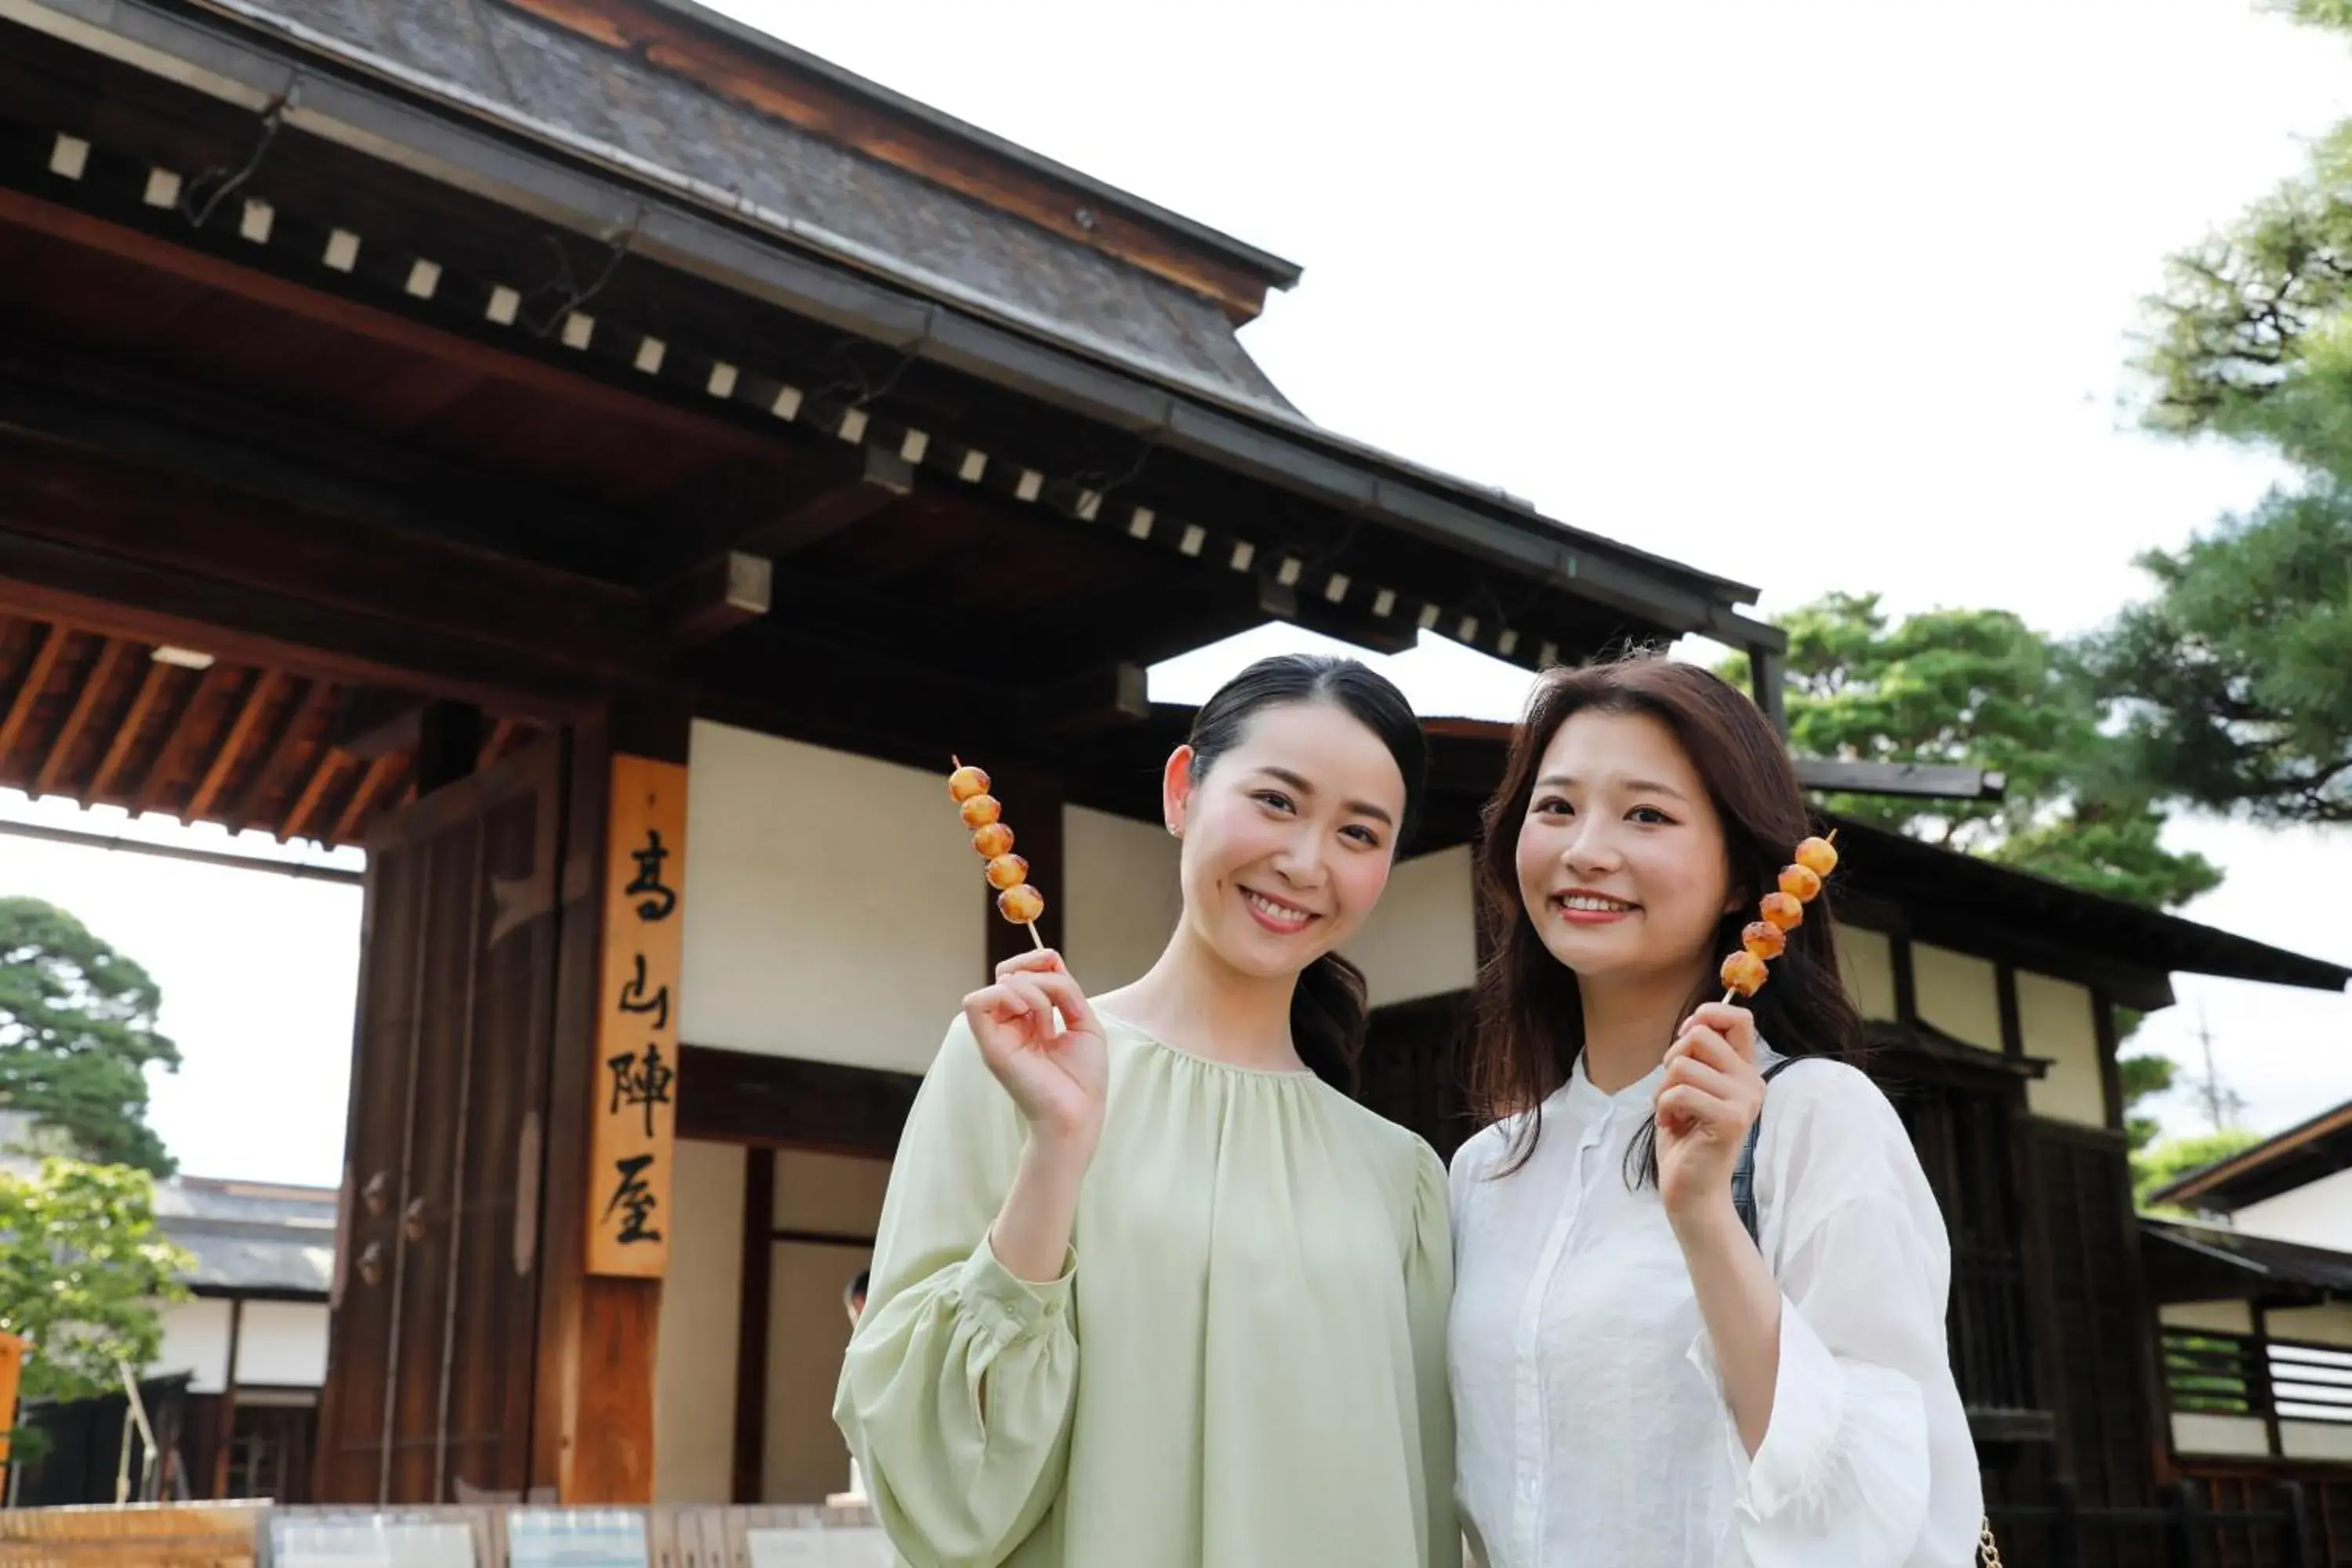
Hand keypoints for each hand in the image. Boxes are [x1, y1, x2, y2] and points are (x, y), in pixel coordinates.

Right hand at [963, 949, 1106, 1159]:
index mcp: (1028, 1019)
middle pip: (1010, 970)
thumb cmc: (1083, 1078)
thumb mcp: (1083, 1020)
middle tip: (1057, 1005)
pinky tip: (1028, 1017)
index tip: (1058, 969)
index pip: (1020, 970)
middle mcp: (1009, 1024)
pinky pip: (976, 1002)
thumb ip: (1065, 988)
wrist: (1079, 1114)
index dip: (1038, 959)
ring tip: (1047, 1025)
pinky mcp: (989, 1046)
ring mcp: (997, 1034)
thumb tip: (1048, 958)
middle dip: (1038, 972)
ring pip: (1001, 982)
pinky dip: (1005, 997)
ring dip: (1034, 992)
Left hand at [1653, 1001, 1766, 1232]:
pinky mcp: (1730, 1120)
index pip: (1739, 1018)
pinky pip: (1679, 1092)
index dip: (1707, 1015)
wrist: (1692, 1191)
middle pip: (1700, 1035)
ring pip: (1683, 1065)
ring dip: (1664, 1089)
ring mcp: (1744, 1101)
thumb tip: (1694, 1022)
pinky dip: (1663, 1108)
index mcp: (1744, 1070)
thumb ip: (1698, 1056)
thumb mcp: (1692, 1087)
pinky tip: (1673, 1126)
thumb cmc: (1686, 1138)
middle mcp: (1752, 1082)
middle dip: (1671, 1059)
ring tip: (1673, 1113)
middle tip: (1673, 1090)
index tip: (1685, 1038)